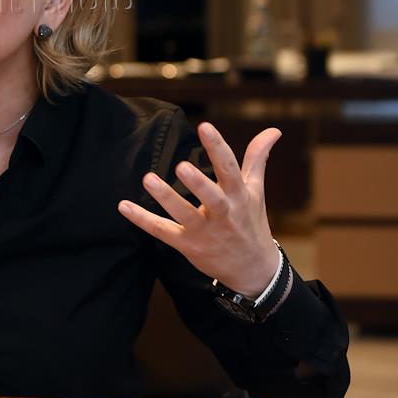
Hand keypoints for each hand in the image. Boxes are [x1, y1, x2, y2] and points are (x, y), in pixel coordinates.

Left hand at [118, 121, 281, 297]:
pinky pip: (162, 232)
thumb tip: (273, 130)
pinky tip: (124, 206)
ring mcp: (204, 232)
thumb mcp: (255, 191)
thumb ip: (257, 158)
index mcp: (238, 197)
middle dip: (198, 184)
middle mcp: (223, 214)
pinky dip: (142, 220)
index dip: (218, 148)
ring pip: (183, 215)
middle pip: (211, 198)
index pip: (229, 169)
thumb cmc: (251, 223)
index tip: (205, 126)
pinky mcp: (187, 245)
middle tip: (182, 166)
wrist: (253, 270)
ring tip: (148, 179)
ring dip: (166, 198)